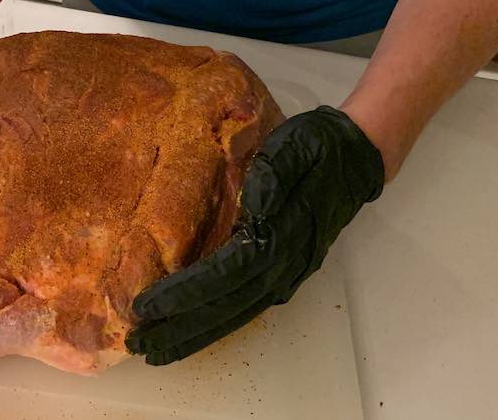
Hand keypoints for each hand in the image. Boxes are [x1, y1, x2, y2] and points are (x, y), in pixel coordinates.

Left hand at [125, 106, 384, 364]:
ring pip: (236, 315)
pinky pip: (247, 308)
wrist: (358, 156)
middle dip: (180, 329)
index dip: (184, 293)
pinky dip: (217, 326)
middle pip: (226, 307)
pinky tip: (192, 333)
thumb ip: (272, 175)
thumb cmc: (317, 148)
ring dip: (196, 336)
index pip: (224, 274)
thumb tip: (253, 209)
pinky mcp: (287, 274)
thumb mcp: (294, 147)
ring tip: (156, 351)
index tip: (146, 306)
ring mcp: (288, 273)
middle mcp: (284, 264)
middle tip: (139, 345)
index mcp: (281, 234)